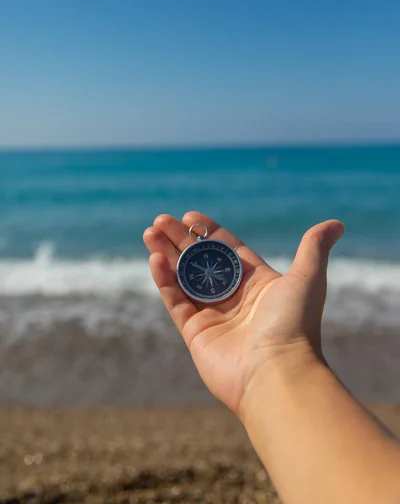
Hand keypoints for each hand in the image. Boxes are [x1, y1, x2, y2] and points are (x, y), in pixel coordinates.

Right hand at [143, 211, 343, 417]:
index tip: (190, 216)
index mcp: (257, 283)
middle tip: (161, 221)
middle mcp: (235, 298)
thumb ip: (313, 247)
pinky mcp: (195, 333)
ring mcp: (213, 316)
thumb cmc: (294, 324)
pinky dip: (164, 280)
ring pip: (183, 277)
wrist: (277, 375)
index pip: (228, 250)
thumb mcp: (307, 277)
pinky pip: (175, 301)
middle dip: (181, 239)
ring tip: (149, 232)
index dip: (209, 232)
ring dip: (166, 254)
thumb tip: (336, 223)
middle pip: (201, 261)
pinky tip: (155, 258)